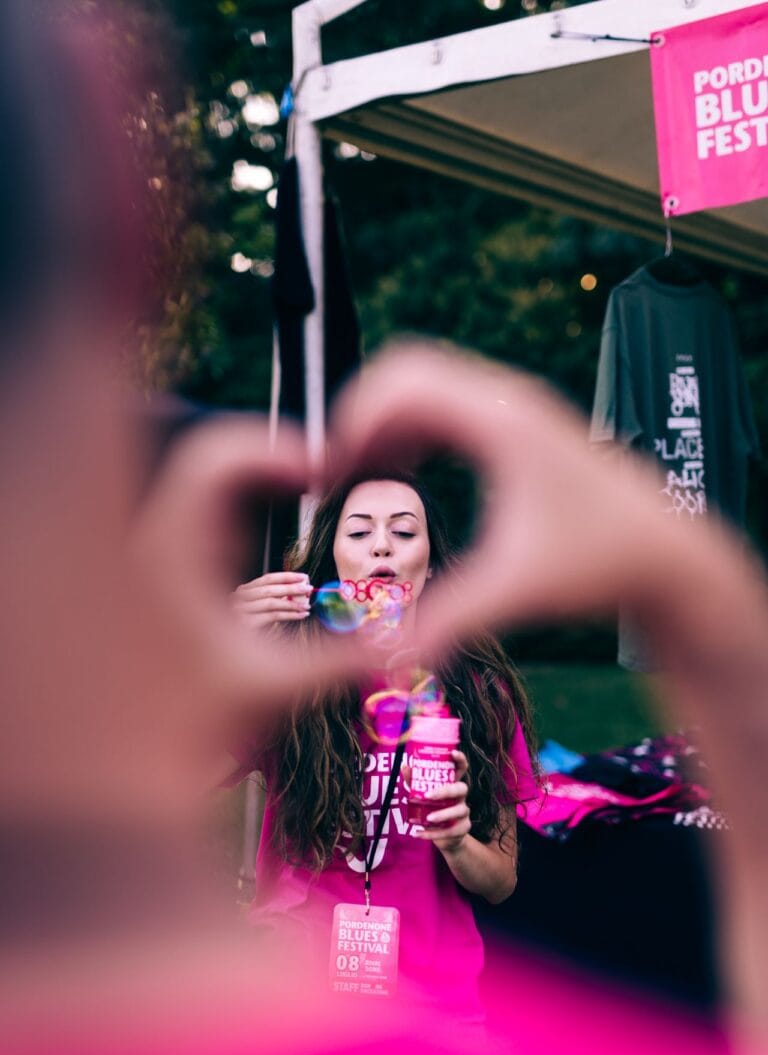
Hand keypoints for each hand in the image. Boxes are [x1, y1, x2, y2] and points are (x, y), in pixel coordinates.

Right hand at [232, 571, 312, 628]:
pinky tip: (300, 615)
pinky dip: (289, 615)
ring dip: (292, 604)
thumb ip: (276, 598)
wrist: (239, 647)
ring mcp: (240, 611)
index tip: (304, 577)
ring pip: (271, 603)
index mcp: (243, 590)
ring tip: (306, 606)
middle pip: (270, 589)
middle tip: (309, 588)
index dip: (287, 577)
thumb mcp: (262, 608)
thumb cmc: (253, 626)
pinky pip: (272, 616)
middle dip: (292, 588)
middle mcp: (239, 598)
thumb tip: (300, 590)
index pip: (267, 579)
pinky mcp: (246, 624)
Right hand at [328, 339, 682, 655]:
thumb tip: (387, 659)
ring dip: (386, 422)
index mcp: (504, 422)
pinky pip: (449, 407)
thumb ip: (449, 619)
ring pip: (427, 386)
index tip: (329, 475)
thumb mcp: (518, 591)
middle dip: (362, 416)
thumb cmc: (601, 567)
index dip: (354, 420)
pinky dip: (413, 430)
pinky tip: (402, 478)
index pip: (405, 382)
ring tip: (359, 480)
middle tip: (336, 476)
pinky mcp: (520, 428)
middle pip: (408, 371)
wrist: (668, 556)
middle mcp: (509, 401)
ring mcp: (517, 409)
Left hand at [414, 750, 470, 854]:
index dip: (460, 759)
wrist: (446, 837)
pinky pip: (450, 831)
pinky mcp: (463, 828)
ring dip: (442, 814)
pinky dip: (432, 834)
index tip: (453, 753)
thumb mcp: (425, 795)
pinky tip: (419, 834)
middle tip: (428, 795)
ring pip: (459, 811)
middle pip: (462, 788)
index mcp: (453, 784)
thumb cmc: (435, 809)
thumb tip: (405, 766)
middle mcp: (461, 797)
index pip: (461, 769)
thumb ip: (416, 782)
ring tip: (427, 819)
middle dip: (445, 791)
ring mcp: (464, 812)